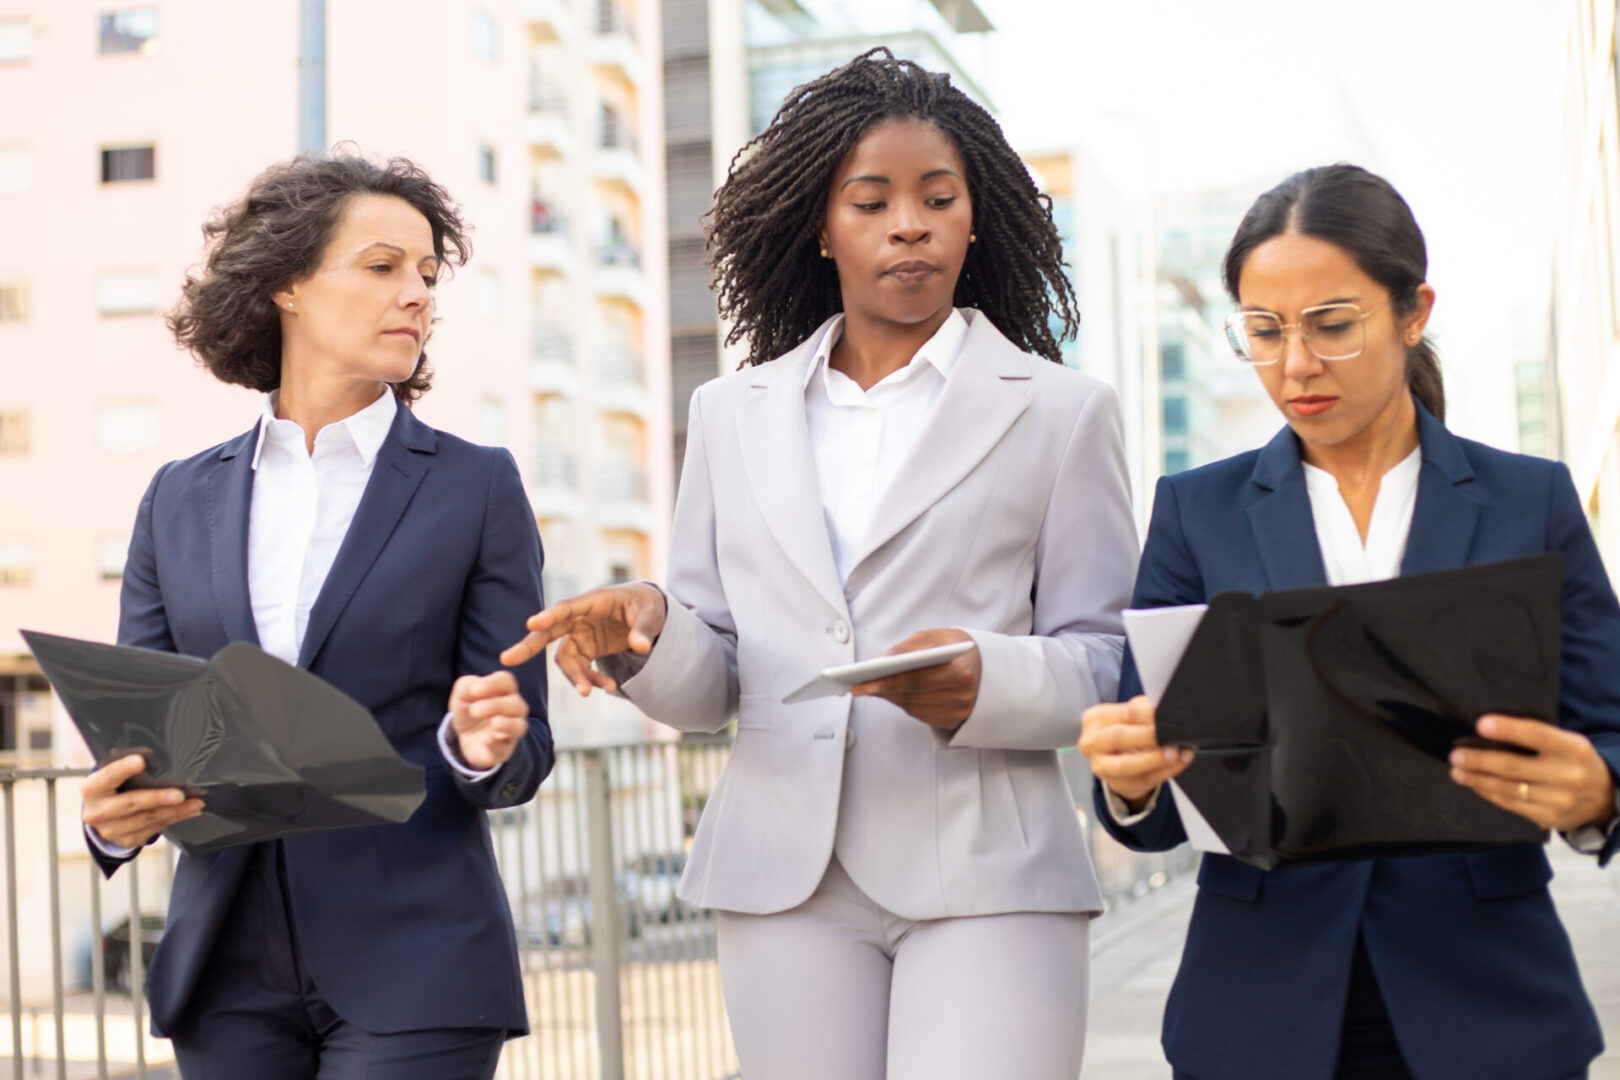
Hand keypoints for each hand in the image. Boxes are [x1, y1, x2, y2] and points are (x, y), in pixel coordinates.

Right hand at [81, 754, 203, 850]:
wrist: (103, 816)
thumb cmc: (114, 787)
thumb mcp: (113, 775)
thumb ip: (128, 766)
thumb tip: (152, 754)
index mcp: (92, 788)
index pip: (107, 776)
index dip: (123, 769)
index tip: (141, 760)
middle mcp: (97, 812)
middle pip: (131, 803)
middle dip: (158, 798)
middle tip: (180, 794)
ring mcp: (111, 830)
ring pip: (147, 819)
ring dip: (175, 811)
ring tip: (196, 803)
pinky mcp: (126, 840)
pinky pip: (154, 829)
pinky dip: (174, 819)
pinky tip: (189, 811)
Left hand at [449, 671, 529, 769]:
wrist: (465, 736)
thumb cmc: (470, 708)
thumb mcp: (462, 694)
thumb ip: (467, 685)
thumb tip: (474, 687)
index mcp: (504, 690)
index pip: (507, 681)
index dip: (493, 684)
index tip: (474, 690)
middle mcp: (513, 709)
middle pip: (516, 704)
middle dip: (497, 706)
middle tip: (475, 710)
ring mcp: (510, 730)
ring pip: (519, 726)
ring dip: (507, 724)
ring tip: (493, 723)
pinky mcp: (503, 749)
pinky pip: (505, 747)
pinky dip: (497, 744)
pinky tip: (486, 741)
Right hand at [500, 583, 667, 696]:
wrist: (647, 614)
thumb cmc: (647, 605)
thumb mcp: (653, 614)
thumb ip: (645, 629)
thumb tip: (639, 646)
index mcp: (595, 601)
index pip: (568, 607)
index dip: (550, 615)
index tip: (531, 623)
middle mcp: (581, 618)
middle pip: (549, 631)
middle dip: (528, 645)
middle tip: (506, 660)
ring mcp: (581, 635)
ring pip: (566, 658)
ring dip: (575, 676)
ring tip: (590, 693)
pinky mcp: (586, 650)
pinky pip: (581, 668)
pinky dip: (591, 679)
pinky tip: (608, 687)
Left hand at [850, 629, 980, 729]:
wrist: (982, 663)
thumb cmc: (953, 646)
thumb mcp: (934, 636)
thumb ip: (908, 647)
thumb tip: (880, 662)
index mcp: (961, 671)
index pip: (917, 679)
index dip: (887, 681)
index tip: (863, 682)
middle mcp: (963, 695)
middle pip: (913, 695)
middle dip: (883, 690)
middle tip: (858, 687)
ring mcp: (959, 712)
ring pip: (914, 708)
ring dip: (891, 698)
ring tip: (870, 689)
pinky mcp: (954, 721)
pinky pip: (921, 715)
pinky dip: (904, 705)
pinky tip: (890, 696)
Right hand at [1078, 696, 1194, 810]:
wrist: (1117, 758)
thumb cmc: (1126, 731)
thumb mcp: (1130, 715)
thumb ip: (1143, 709)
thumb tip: (1164, 709)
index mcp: (1094, 719)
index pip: (1124, 713)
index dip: (1149, 715)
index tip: (1168, 715)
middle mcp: (1091, 742)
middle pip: (1117, 737)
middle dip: (1148, 736)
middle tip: (1172, 734)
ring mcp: (1100, 766)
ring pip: (1125, 765)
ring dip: (1154, 759)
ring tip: (1175, 753)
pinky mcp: (1116, 784)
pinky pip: (1142, 780)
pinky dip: (1165, 771)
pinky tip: (1178, 762)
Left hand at [1449, 714, 1617, 832]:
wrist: (1604, 798)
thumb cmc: (1574, 762)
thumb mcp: (1567, 743)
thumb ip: (1537, 737)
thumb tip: (1488, 730)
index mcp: (1573, 748)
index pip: (1537, 735)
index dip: (1508, 729)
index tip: (1481, 724)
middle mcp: (1567, 775)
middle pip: (1514, 767)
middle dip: (1479, 760)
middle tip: (1455, 754)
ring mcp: (1559, 800)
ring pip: (1508, 789)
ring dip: (1477, 779)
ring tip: (1457, 770)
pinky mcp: (1549, 818)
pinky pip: (1511, 805)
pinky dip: (1488, 793)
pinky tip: (1475, 785)